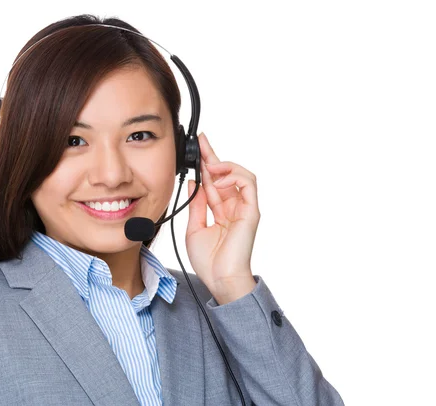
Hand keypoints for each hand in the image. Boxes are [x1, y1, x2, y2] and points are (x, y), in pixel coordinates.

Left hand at [185, 132, 260, 304]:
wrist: (220, 279)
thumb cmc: (209, 261)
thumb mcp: (194, 227)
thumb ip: (196, 204)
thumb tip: (194, 183)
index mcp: (220, 210)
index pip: (214, 181)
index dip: (205, 163)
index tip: (196, 148)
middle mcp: (234, 206)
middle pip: (226, 174)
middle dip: (212, 155)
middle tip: (201, 140)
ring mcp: (244, 208)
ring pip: (241, 175)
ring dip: (224, 165)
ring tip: (209, 165)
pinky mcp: (251, 212)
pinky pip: (249, 185)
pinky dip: (235, 176)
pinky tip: (219, 180)